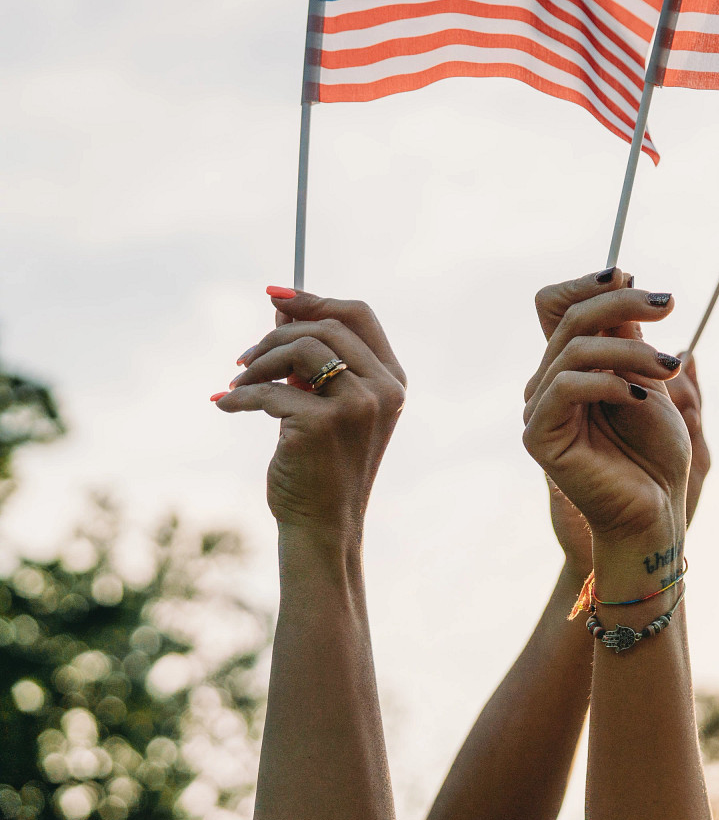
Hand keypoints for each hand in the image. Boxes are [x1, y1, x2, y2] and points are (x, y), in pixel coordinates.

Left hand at [215, 288, 405, 535]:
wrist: (323, 524)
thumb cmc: (323, 464)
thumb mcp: (328, 405)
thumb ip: (315, 361)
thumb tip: (282, 306)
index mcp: (392, 380)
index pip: (358, 315)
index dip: (315, 299)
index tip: (276, 295)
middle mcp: (383, 389)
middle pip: (325, 327)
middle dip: (276, 334)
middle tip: (244, 357)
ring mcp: (357, 406)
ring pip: (299, 350)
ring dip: (258, 362)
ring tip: (238, 383)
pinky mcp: (322, 424)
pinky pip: (269, 390)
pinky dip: (240, 396)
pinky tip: (225, 405)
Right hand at [522, 275, 687, 546]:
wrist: (657, 508)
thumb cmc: (657, 450)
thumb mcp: (649, 376)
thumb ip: (628, 334)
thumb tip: (621, 274)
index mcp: (569, 365)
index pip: (556, 303)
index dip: (588, 283)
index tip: (634, 276)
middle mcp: (546, 382)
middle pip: (568, 316)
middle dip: (623, 303)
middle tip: (669, 306)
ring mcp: (538, 409)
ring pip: (574, 348)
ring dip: (631, 350)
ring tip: (668, 367)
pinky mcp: (538, 437)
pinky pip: (565, 386)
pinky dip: (609, 381)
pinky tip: (640, 397)